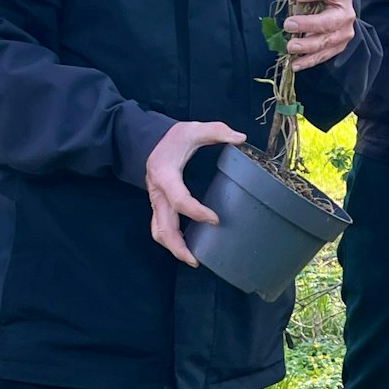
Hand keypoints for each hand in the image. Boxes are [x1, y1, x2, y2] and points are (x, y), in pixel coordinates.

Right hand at [145, 121, 245, 265]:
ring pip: (158, 230)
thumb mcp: (193, 128)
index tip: (215, 219)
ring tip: (191, 258)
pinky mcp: (158, 204)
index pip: (179, 200)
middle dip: (178, 246)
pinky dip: (171, 239)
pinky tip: (187, 245)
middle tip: (196, 259)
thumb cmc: (172, 138)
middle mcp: (157, 192)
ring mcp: (155, 201)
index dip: (196, 212)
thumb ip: (216, 131)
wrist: (148, 140)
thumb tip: (240, 137)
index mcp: (165, 175)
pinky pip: (160, 226)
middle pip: (163, 226)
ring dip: (172, 247)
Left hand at [283, 0, 356, 70]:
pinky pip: (323, 56)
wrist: (339, 12)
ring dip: (306, 46)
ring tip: (290, 47)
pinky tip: (295, 64)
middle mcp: (346, 15)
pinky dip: (308, 61)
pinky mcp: (338, 47)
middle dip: (307, 24)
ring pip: (325, 42)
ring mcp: (344, 34)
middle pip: (328, 22)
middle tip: (288, 25)